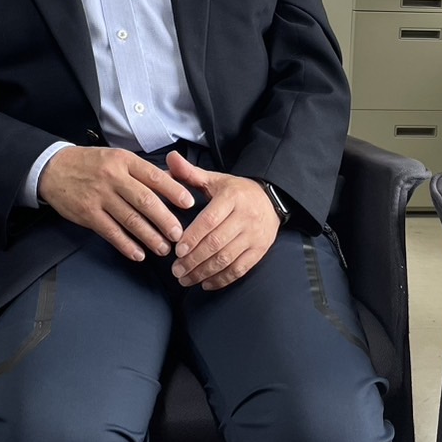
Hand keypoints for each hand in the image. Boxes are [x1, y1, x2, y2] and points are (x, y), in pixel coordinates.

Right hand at [37, 146, 194, 261]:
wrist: (53, 168)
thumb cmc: (91, 164)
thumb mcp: (116, 158)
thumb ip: (141, 172)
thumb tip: (172, 184)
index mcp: (124, 160)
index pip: (153, 176)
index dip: (173, 190)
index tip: (189, 203)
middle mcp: (113, 177)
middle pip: (145, 201)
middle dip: (165, 220)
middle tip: (179, 235)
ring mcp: (99, 196)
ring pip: (130, 219)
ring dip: (149, 236)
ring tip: (163, 248)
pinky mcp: (87, 214)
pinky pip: (111, 232)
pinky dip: (126, 245)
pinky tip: (139, 254)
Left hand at [165, 152, 280, 290]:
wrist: (271, 199)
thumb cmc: (236, 191)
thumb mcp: (215, 179)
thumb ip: (190, 173)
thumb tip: (170, 158)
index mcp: (232, 197)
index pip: (210, 220)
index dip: (193, 237)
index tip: (177, 250)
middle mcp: (245, 217)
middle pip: (217, 243)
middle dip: (194, 260)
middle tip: (176, 271)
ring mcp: (255, 235)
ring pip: (227, 259)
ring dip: (204, 272)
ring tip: (185, 279)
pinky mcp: (260, 250)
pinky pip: (240, 269)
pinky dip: (222, 279)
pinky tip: (206, 283)